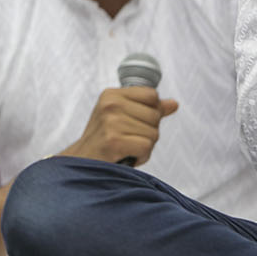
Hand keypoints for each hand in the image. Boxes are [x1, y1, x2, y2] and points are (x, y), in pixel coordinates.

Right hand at [59, 87, 177, 165]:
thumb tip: (173, 104)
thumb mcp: (123, 117)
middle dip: (148, 132)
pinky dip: (141, 156)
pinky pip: (147, 147)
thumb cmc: (104, 140)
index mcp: (111, 95)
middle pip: (155, 116)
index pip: (151, 95)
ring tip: (125, 148)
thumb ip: (148, 108)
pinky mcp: (113, 141)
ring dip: (144, 146)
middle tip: (127, 138)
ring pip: (153, 133)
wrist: (83, 161)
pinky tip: (126, 156)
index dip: (151, 111)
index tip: (134, 122)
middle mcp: (110, 105)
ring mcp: (111, 122)